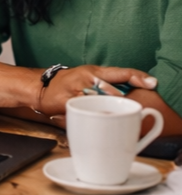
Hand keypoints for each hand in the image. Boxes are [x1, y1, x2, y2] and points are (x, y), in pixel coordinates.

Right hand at [39, 65, 157, 117]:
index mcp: (95, 71)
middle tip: (137, 107)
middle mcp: (87, 78)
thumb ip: (110, 84)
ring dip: (110, 110)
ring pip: (98, 99)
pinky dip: (92, 117)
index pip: (121, 72)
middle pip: (112, 89)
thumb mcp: (90, 77)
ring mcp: (77, 89)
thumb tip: (134, 94)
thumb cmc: (70, 83)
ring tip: (118, 119)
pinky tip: (99, 123)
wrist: (43, 87)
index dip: (137, 77)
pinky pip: (83, 111)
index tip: (152, 83)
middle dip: (123, 99)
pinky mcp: (67, 102)